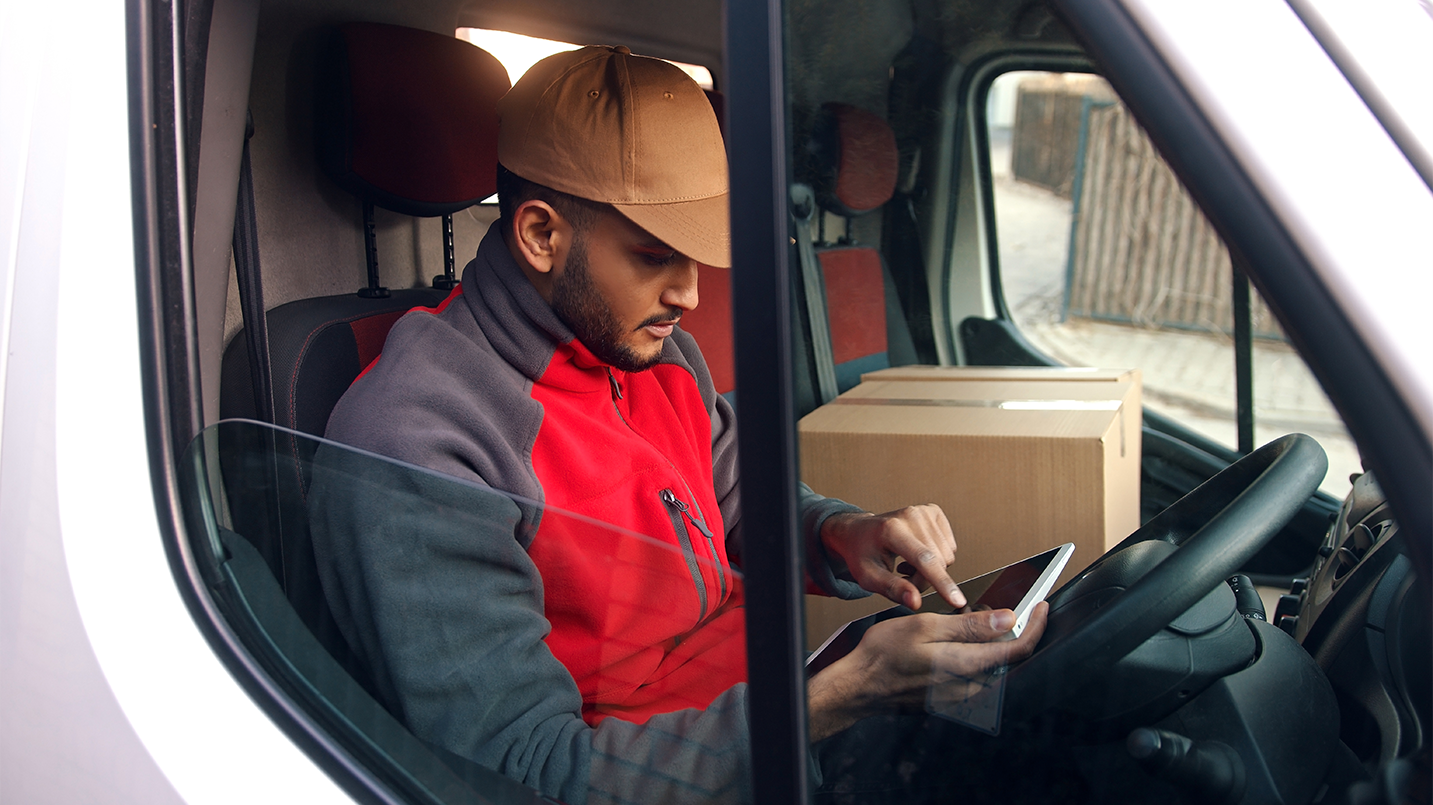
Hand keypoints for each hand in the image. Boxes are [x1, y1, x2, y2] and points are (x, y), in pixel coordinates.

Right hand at [807, 603, 1047, 741]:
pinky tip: (962, 642)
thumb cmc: (884, 654)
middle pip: (1010, 659)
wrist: (859, 686)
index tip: (1041, 606)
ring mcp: (960, 697)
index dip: (1036, 625)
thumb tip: (1007, 620)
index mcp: (967, 664)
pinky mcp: (949, 700)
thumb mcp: (925, 626)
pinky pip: (977, 677)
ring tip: (982, 621)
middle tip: (1010, 608)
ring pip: (994, 668)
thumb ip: (970, 626)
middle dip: (1017, 632)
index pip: (1019, 648)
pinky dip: (979, 656)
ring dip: (996, 644)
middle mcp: (970, 687)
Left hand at [821, 505, 964, 609]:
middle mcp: (911, 516)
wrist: (859, 532)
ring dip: (930, 570)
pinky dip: (937, 557)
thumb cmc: (861, 553)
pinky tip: (917, 554)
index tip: (957, 601)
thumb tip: (915, 602)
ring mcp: (924, 511)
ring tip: (907, 565)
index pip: (924, 560)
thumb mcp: (868, 577)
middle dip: (924, 580)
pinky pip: (950, 546)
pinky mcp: (933, 512)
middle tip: (902, 578)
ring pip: (947, 556)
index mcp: (891, 530)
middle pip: (938, 562)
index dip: (942, 582)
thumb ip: (893, 589)